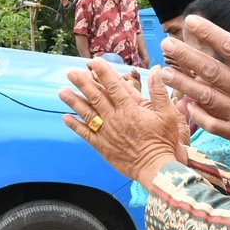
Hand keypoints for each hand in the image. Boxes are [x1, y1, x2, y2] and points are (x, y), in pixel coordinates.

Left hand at [59, 59, 183, 186]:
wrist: (156, 167)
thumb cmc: (164, 141)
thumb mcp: (168, 114)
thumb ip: (159, 92)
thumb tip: (157, 71)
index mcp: (130, 109)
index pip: (113, 86)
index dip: (103, 72)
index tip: (94, 62)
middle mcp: (115, 119)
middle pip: (96, 97)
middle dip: (82, 83)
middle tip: (71, 73)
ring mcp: (107, 133)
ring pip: (87, 114)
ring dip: (74, 102)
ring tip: (62, 92)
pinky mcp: (102, 146)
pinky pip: (85, 134)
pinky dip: (75, 126)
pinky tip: (65, 118)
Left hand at [159, 13, 229, 178]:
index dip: (209, 33)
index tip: (191, 21)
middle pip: (211, 71)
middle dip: (185, 55)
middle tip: (166, 43)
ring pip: (206, 97)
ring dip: (182, 83)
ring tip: (163, 71)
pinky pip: (213, 124)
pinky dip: (197, 114)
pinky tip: (184, 104)